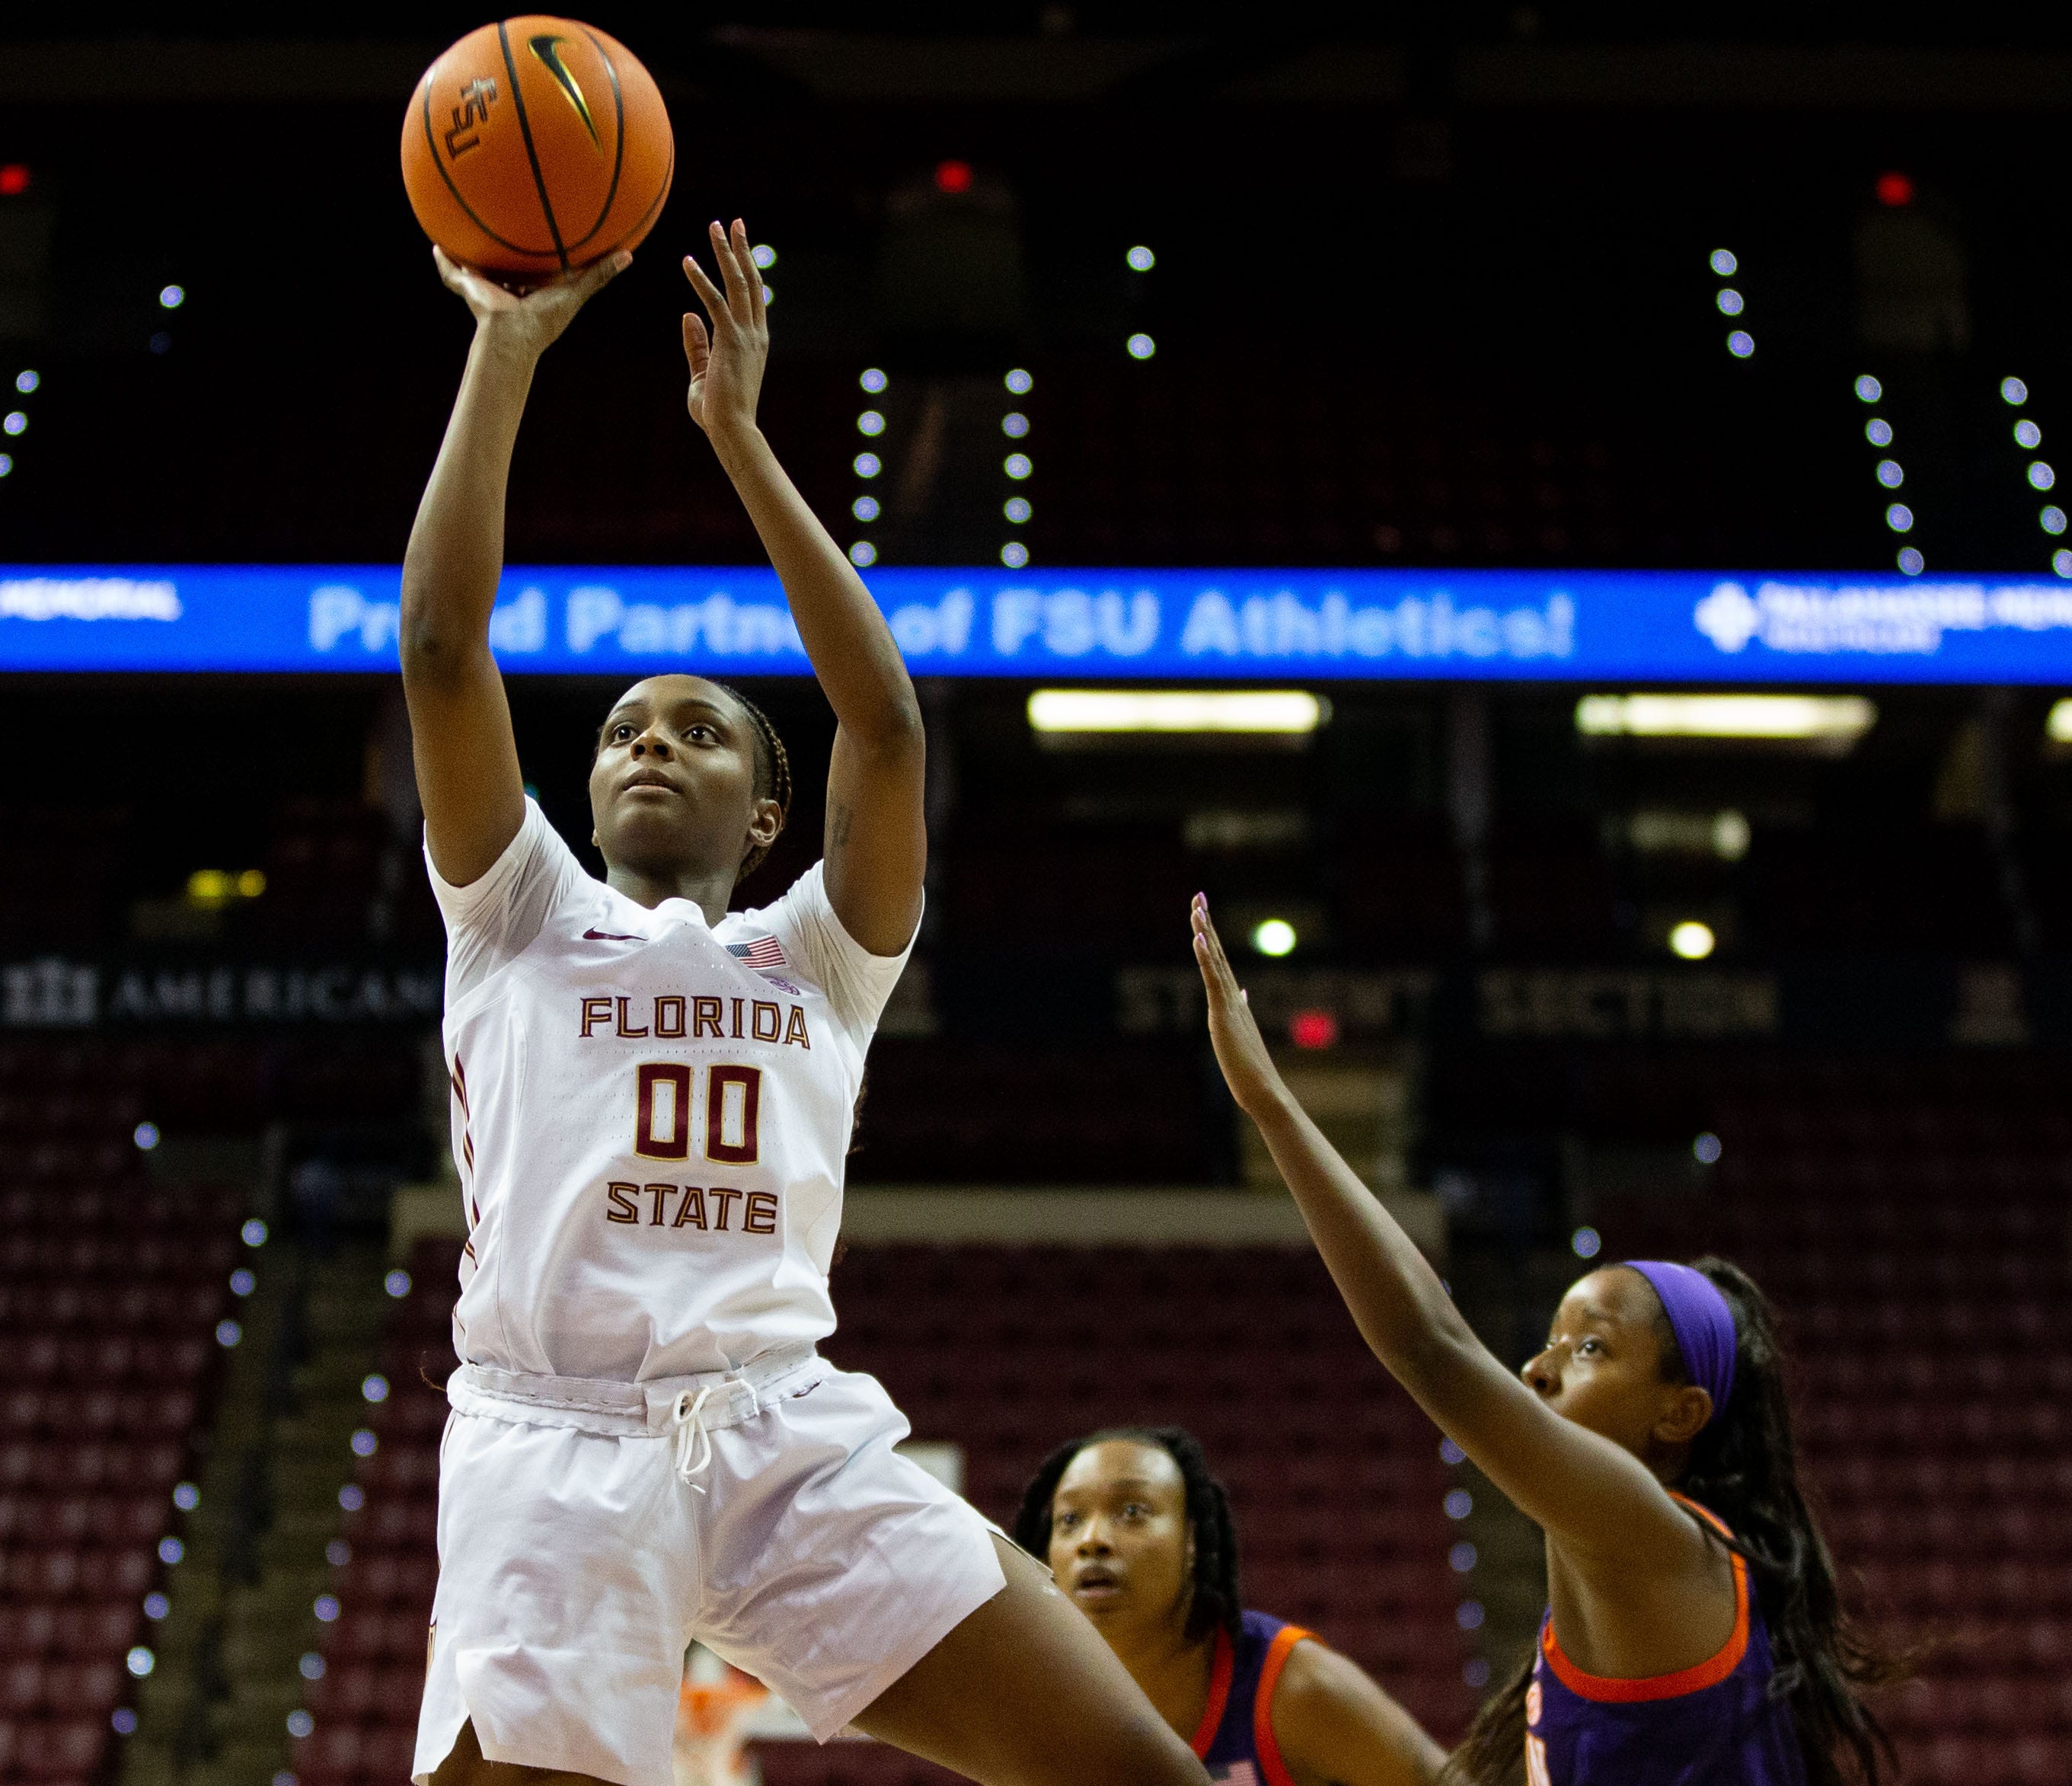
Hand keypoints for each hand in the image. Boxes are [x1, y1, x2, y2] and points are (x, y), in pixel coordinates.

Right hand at [433, 244, 628, 358]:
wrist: (512, 334)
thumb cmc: (544, 320)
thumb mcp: (575, 291)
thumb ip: (599, 274)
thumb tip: (630, 256)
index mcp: (533, 290)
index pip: (536, 269)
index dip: (540, 255)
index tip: (545, 237)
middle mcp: (508, 288)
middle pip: (505, 266)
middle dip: (504, 252)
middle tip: (505, 227)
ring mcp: (486, 290)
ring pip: (477, 269)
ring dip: (471, 254)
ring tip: (463, 229)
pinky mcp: (469, 289)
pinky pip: (452, 274)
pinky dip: (444, 262)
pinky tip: (436, 246)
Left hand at [681, 218, 768, 445]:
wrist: (731, 430)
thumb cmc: (717, 410)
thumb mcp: (702, 371)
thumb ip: (697, 343)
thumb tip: (687, 315)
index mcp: (754, 340)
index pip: (752, 297)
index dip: (745, 268)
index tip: (738, 245)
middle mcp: (756, 333)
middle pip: (751, 281)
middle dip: (742, 249)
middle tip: (733, 222)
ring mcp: (746, 336)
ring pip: (739, 284)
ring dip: (727, 253)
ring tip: (715, 226)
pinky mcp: (730, 341)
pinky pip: (715, 302)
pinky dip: (701, 280)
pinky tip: (688, 261)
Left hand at [1191, 893, 1288, 1118]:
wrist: (1263, 1091)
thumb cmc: (1251, 1068)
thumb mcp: (1239, 1032)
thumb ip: (1240, 1009)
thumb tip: (1242, 993)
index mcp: (1233, 999)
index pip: (1218, 959)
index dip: (1210, 934)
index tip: (1202, 910)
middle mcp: (1233, 996)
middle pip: (1217, 952)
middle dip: (1206, 922)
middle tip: (1198, 896)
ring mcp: (1229, 1004)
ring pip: (1215, 961)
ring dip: (1205, 932)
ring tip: (1197, 908)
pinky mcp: (1222, 1014)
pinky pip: (1212, 980)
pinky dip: (1205, 957)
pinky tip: (1198, 938)